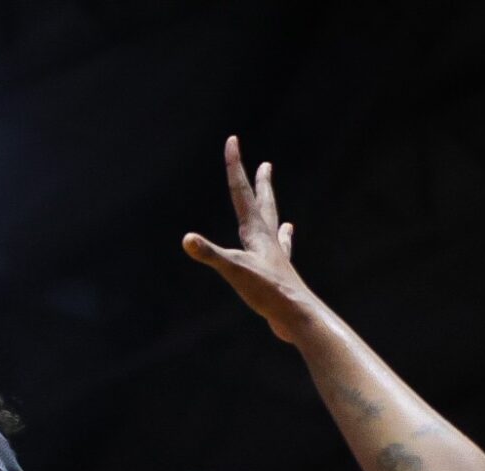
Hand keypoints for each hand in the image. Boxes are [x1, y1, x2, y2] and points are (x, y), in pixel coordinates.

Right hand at [181, 135, 311, 341]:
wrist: (298, 316)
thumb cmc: (268, 292)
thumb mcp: (234, 271)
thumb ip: (210, 254)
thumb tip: (186, 239)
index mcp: (256, 232)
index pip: (241, 192)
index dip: (235, 165)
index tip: (232, 140)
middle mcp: (268, 240)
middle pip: (264, 204)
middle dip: (261, 183)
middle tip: (265, 165)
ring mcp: (276, 257)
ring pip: (274, 228)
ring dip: (273, 213)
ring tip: (280, 209)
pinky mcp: (280, 275)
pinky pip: (281, 251)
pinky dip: (283, 242)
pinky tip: (287, 242)